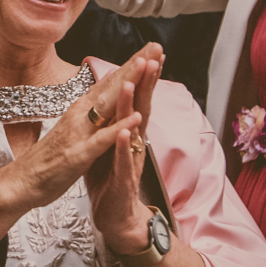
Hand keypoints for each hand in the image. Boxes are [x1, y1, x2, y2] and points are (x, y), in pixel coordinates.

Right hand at [0, 47, 156, 210]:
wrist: (22, 181)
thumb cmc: (48, 158)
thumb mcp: (72, 127)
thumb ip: (89, 108)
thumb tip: (104, 86)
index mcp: (81, 109)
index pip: (111, 81)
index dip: (132, 64)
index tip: (151, 47)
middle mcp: (80, 115)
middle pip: (112, 85)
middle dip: (135, 65)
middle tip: (155, 45)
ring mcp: (79, 133)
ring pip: (108, 104)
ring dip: (128, 84)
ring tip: (148, 66)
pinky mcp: (78, 154)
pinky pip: (102, 139)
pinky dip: (119, 127)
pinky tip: (135, 116)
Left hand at [87, 51, 161, 251]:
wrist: (116, 216)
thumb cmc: (112, 179)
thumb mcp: (111, 144)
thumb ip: (116, 120)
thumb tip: (116, 97)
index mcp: (129, 132)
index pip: (138, 98)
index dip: (143, 75)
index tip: (149, 49)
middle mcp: (135, 143)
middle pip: (142, 106)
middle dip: (147, 81)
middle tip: (154, 54)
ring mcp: (131, 161)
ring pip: (133, 130)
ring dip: (133, 106)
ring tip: (133, 83)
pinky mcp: (123, 180)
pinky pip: (123, 160)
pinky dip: (122, 146)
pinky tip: (123, 132)